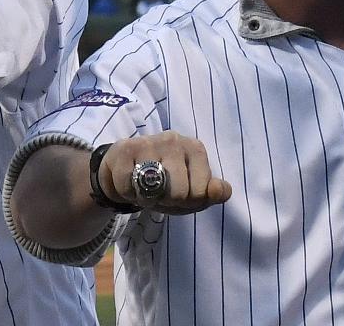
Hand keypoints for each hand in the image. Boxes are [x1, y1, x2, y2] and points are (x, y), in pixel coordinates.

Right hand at [97, 132, 231, 214]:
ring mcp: (149, 142)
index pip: (200, 193)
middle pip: (179, 193)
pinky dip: (126, 194)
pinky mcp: (125, 148)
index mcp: (195, 149)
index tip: (179, 194)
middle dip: (166, 201)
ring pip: (154, 190)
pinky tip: (128, 184)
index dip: (187, 202)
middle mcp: (175, 140)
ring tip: (143, 190)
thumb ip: (212, 194)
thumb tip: (220, 190)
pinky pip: (128, 186)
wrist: (124, 170)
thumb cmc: (164, 183)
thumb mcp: (192, 193)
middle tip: (159, 193)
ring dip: (145, 199)